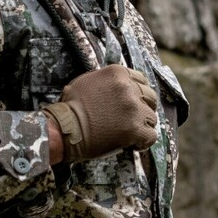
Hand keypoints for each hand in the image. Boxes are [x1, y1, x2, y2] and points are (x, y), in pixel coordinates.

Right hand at [42, 65, 157, 162]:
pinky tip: (134, 143)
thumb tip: (119, 84)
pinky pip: (151, 135)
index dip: (139, 94)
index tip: (134, 102)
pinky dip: (144, 141)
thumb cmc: (71, 107)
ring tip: (130, 132)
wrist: (65, 128)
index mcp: (118, 74)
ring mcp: (133, 108)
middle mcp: (128, 88)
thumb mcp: (88, 81)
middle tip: (133, 118)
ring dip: (143, 126)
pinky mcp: (134, 129)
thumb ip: (108, 80)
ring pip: (152, 117)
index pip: (142, 80)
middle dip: (144, 108)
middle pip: (150, 97)